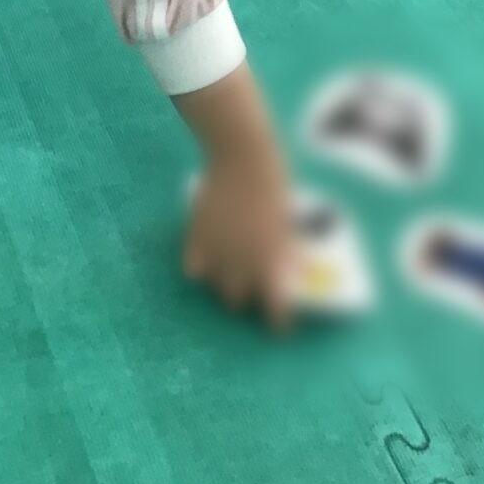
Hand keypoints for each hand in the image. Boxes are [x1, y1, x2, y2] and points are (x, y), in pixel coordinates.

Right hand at [184, 141, 294, 331]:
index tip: (279, 326)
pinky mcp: (196, 237)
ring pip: (215, 287)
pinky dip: (201, 267)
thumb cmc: (274, 184)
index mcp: (270, 261)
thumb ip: (285, 252)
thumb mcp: (287, 223)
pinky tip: (208, 260)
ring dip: (224, 283)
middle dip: (246, 298)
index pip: (274, 308)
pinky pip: (194, 268)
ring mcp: (216, 251)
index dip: (277, 321)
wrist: (243, 157)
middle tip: (252, 289)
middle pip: (237, 302)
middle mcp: (241, 263)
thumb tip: (289, 276)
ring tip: (231, 272)